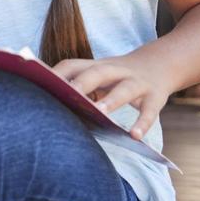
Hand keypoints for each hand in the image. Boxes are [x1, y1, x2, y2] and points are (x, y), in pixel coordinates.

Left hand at [53, 56, 171, 140]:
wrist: (159, 64)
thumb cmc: (116, 77)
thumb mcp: (97, 75)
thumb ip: (77, 86)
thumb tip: (48, 106)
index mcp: (96, 66)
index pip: (72, 65)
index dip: (56, 74)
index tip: (40, 84)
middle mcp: (116, 70)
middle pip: (98, 73)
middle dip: (83, 83)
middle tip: (68, 94)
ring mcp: (137, 82)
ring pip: (125, 89)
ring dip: (112, 100)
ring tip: (101, 113)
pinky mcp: (155, 96)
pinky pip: (149, 110)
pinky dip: (143, 123)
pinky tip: (135, 136)